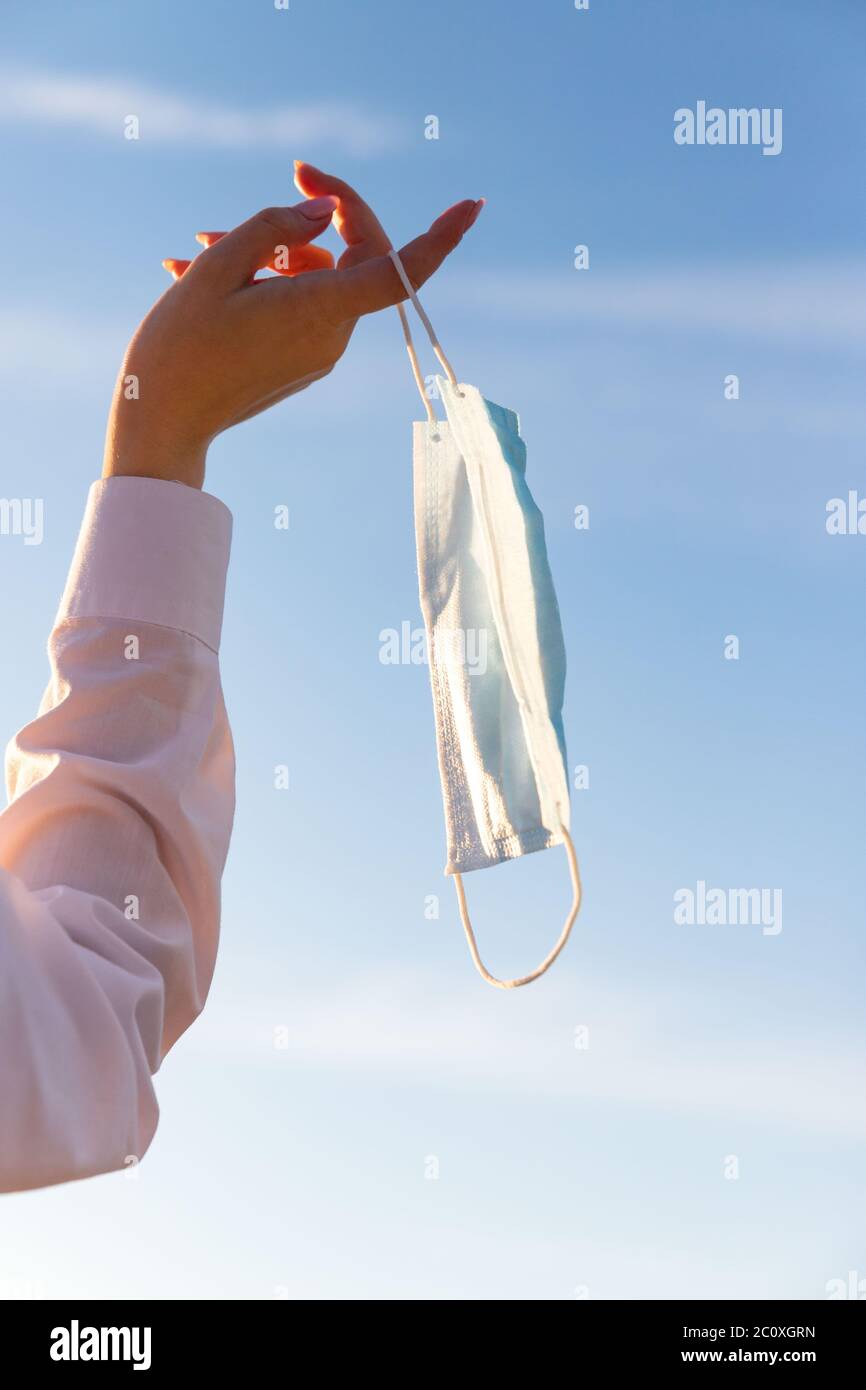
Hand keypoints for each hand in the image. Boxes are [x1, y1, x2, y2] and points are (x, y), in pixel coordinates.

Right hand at [103, 162, 483, 487]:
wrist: (159, 422)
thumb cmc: (180, 345)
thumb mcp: (217, 267)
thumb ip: (274, 227)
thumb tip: (322, 212)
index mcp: (318, 311)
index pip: (398, 272)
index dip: (438, 237)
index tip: (471, 206)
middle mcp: (331, 335)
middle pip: (354, 255)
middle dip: (319, 214)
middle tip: (294, 171)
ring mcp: (318, 352)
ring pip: (318, 276)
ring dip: (272, 250)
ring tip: (199, 245)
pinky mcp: (301, 361)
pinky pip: (300, 303)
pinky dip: (266, 280)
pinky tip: (205, 272)